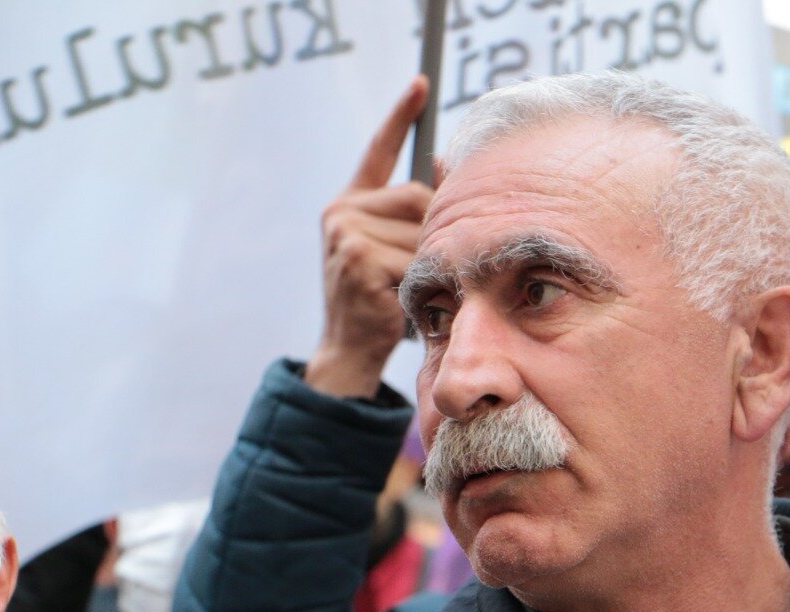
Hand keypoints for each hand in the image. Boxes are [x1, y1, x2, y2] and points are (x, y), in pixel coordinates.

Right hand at [305, 75, 433, 398]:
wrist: (349, 350)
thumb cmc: (380, 302)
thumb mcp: (395, 252)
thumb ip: (414, 216)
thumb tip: (448, 172)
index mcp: (350, 204)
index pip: (379, 151)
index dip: (401, 116)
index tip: (422, 83)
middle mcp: (342, 212)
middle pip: (418, 197)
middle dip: (435, 231)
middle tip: (421, 271)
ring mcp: (347, 234)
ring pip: (423, 231)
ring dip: (431, 264)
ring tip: (410, 292)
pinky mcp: (360, 259)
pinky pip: (418, 260)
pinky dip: (423, 285)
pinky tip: (403, 303)